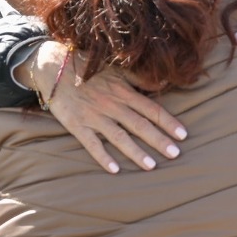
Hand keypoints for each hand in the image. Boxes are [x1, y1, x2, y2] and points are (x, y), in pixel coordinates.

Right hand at [21, 41, 186, 173]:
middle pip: (140, 125)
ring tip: (152, 166)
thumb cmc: (89, 68)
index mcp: (123, 91)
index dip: (168, 122)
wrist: (53, 66)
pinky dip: (102, 156)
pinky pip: (91, 143)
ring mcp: (94, 115)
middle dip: (159, 140)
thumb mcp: (117, 68)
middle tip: (176, 154)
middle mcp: (112, 104)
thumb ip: (140, 78)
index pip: (151, 109)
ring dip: (136, 152)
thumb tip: (164, 84)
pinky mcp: (77, 124)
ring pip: (119, 136)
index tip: (183, 135)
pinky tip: (115, 170)